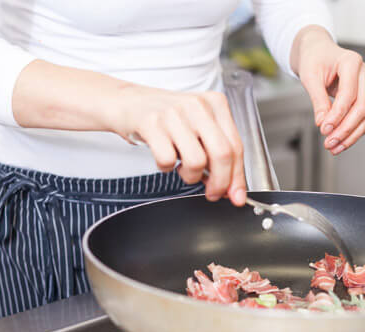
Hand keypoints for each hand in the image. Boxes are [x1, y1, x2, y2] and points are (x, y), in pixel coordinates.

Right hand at [114, 87, 245, 205]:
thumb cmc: (165, 117)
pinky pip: (168, 160)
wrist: (127, 102)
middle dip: (220, 183)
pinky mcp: (151, 123)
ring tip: (182, 167)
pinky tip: (164, 157)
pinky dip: (166, 168)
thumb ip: (217, 153)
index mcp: (215, 104)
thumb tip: (232, 187)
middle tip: (212, 193)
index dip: (237, 177)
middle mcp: (197, 106)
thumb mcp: (198, 127)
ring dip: (190, 176)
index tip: (236, 195)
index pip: (236, 146)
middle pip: (222, 155)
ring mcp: (174, 113)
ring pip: (197, 162)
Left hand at [291, 26, 364, 155]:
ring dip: (351, 135)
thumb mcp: (310, 76)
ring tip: (334, 147)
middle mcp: (364, 74)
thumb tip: (322, 123)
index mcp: (351, 62)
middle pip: (361, 107)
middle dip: (345, 129)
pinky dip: (354, 132)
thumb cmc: (314, 59)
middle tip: (329, 143)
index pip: (348, 95)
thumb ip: (318, 100)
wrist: (318, 52)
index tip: (323, 129)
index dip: (336, 115)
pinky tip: (341, 142)